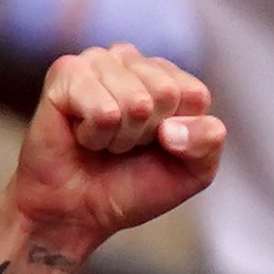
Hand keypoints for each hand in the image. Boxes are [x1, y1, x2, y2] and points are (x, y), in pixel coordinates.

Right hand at [2, 45, 222, 259]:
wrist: (75, 214)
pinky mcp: (66, 73)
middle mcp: (130, 60)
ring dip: (118, 138)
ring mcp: (97, 61)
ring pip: (136, 102)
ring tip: (100, 142)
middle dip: (144, 135)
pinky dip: (95, 136)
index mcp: (164, 74)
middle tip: (120, 147)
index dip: (177, 134)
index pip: (194, 95)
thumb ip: (208, 142)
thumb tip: (172, 128)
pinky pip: (104, 110)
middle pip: (166, 94)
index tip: (151, 147)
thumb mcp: (192, 172)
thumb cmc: (129, 187)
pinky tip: (80, 135)